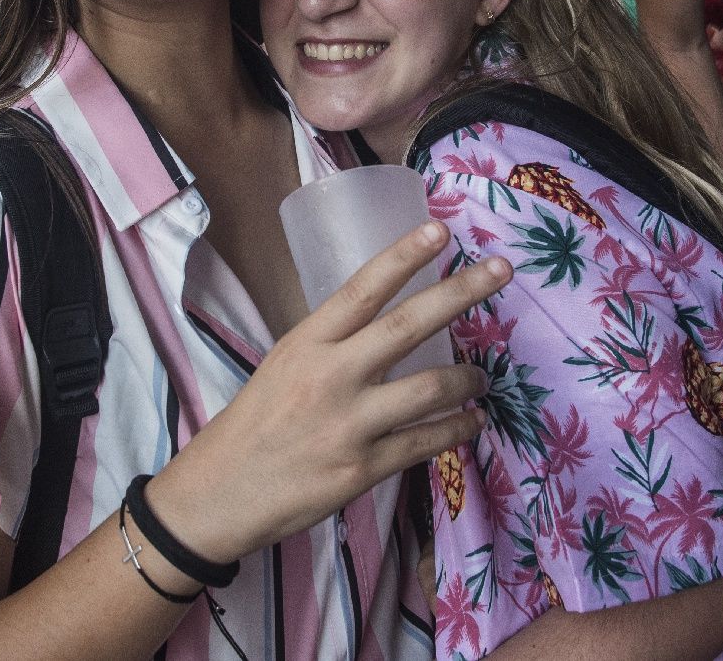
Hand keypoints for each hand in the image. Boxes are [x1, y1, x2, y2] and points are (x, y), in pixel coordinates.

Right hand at [147, 222, 507, 564]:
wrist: (220, 493)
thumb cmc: (253, 424)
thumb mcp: (283, 366)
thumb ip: (332, 345)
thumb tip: (387, 324)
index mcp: (306, 343)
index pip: (362, 289)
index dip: (403, 256)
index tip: (440, 230)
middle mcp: (330, 376)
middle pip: (408, 326)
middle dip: (460, 293)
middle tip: (501, 270)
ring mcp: (350, 424)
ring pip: (430, 388)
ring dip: (468, 377)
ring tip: (483, 377)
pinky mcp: (363, 469)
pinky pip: (426, 442)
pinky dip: (457, 428)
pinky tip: (471, 421)